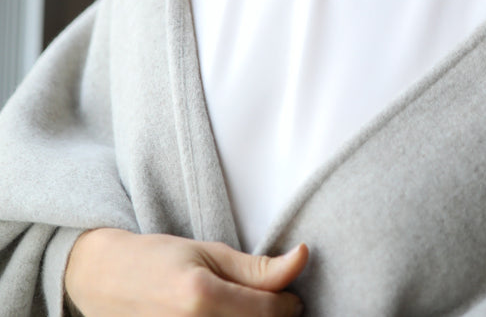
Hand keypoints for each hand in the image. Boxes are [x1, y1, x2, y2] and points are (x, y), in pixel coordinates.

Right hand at [64, 227, 307, 315]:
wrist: (105, 279)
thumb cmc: (159, 258)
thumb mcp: (210, 252)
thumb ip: (258, 267)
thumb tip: (303, 258)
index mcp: (201, 297)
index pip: (268, 312)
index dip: (288, 304)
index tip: (290, 297)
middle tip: (271, 307)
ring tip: (246, 311)